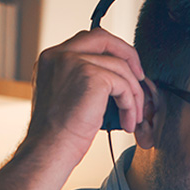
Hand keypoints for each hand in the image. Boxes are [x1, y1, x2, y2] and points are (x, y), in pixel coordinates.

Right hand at [23, 28, 145, 163]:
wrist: (50, 150)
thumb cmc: (56, 135)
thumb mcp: (63, 96)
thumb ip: (79, 78)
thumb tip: (112, 77)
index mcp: (50, 59)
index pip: (87, 40)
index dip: (110, 51)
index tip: (124, 70)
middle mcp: (59, 55)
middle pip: (103, 38)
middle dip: (128, 55)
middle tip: (140, 78)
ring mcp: (74, 62)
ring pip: (120, 67)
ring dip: (133, 94)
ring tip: (133, 117)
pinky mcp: (91, 76)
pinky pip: (123, 85)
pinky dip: (131, 104)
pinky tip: (128, 122)